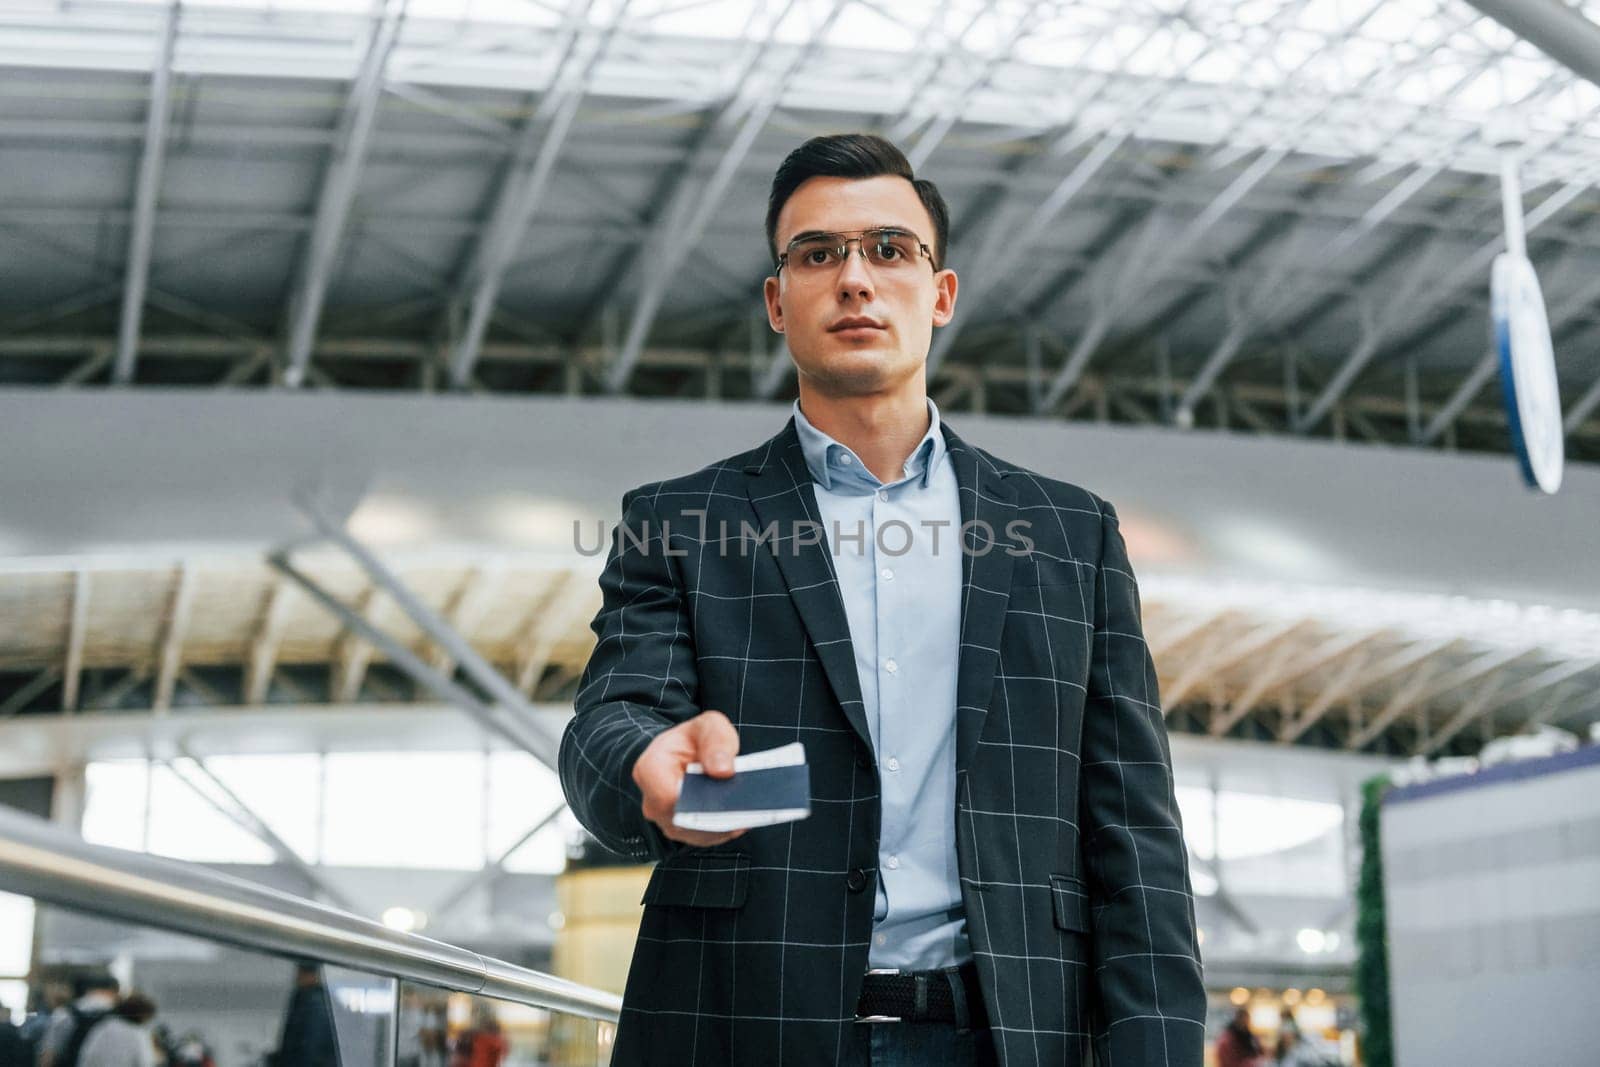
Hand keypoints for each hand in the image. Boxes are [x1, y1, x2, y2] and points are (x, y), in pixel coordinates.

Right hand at [631, 709, 746, 846]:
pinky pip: (704, 837)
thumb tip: (723, 771)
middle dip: (716, 814)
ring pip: (697, 833)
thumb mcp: (708, 726)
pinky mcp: (682, 832)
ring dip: (722, 824)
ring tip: (748, 811)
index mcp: (650, 769)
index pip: (668, 796)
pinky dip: (724, 829)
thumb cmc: (693, 739)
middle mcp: (653, 801)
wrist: (684, 754)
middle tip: (746, 806)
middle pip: (685, 819)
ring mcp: (666, 821)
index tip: (725, 793)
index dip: (697, 799)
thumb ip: (716, 741)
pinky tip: (741, 817)